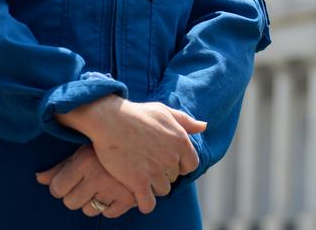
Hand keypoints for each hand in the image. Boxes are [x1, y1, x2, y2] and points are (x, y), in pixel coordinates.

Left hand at [36, 145, 135, 218]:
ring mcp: (114, 190)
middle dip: (75, 195)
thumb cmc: (110, 145)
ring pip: (88, 210)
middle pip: (70, 203)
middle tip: (86, 183)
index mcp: (85, 162)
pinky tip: (113, 192)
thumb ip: (61, 166)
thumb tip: (39, 178)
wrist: (147, 140)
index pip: (57, 189)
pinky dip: (110, 206)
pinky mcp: (130, 199)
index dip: (60, 186)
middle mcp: (98, 177)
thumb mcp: (84, 150)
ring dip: (92, 201)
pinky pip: (109, 214)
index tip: (68, 180)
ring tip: (101, 186)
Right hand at [56, 96, 207, 213]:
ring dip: (153, 186)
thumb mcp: (164, 112)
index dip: (180, 165)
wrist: (111, 120)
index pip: (191, 165)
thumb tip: (204, 126)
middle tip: (148, 165)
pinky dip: (144, 202)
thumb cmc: (137, 114)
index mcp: (181, 141)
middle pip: (174, 177)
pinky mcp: (138, 182)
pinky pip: (148, 204)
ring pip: (162, 190)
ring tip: (140, 176)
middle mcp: (171, 157)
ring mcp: (155, 171)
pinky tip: (137, 194)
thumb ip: (186, 121)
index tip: (167, 162)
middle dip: (163, 173)